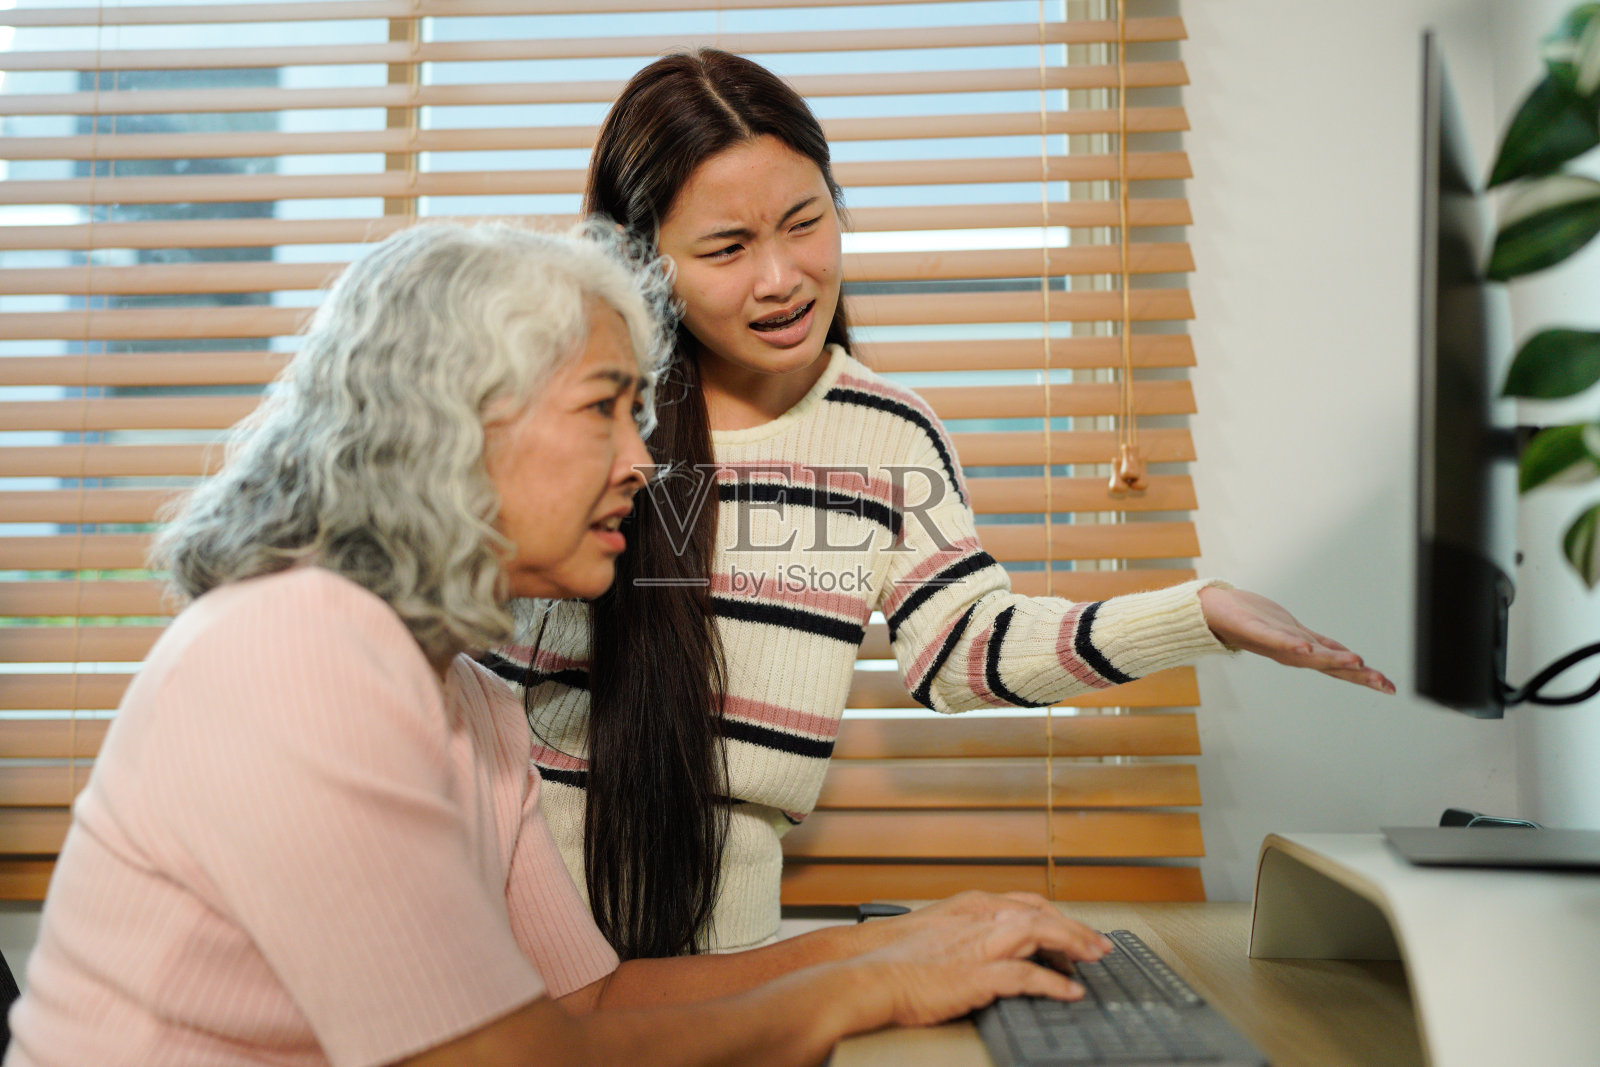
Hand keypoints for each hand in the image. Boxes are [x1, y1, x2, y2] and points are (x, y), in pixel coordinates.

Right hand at [846, 892, 1111, 1027]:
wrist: (868, 972)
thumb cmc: (896, 957)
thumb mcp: (940, 932)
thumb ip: (970, 932)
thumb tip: (993, 944)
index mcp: (972, 907)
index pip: (1029, 904)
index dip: (1059, 917)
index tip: (1078, 930)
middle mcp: (981, 919)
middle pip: (1043, 915)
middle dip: (1076, 930)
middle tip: (1099, 946)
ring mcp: (981, 945)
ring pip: (1042, 934)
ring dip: (1073, 947)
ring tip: (1094, 961)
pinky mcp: (978, 975)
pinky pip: (1027, 977)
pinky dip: (1053, 984)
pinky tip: (1069, 993)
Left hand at [1199, 587, 1394, 693]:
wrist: (1215, 612)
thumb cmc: (1255, 622)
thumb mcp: (1296, 635)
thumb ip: (1321, 647)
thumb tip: (1350, 657)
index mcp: (1301, 654)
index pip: (1338, 667)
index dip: (1364, 677)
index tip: (1390, 687)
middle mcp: (1290, 652)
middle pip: (1328, 666)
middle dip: (1356, 675)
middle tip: (1382, 682)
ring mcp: (1272, 641)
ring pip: (1307, 654)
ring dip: (1330, 659)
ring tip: (1356, 662)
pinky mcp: (1253, 628)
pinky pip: (1274, 638)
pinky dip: (1290, 644)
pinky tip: (1305, 649)